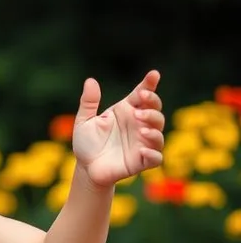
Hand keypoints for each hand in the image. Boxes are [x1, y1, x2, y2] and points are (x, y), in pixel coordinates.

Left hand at [71, 70, 165, 187]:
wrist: (86, 168)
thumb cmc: (87, 143)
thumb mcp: (84, 121)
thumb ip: (88, 102)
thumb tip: (90, 81)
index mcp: (126, 111)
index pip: (142, 95)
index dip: (149, 84)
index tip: (153, 75)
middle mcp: (138, 125)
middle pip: (155, 111)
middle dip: (152, 106)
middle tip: (138, 110)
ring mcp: (142, 143)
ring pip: (159, 133)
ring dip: (153, 128)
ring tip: (140, 128)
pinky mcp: (142, 161)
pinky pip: (156, 157)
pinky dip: (153, 153)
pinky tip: (143, 150)